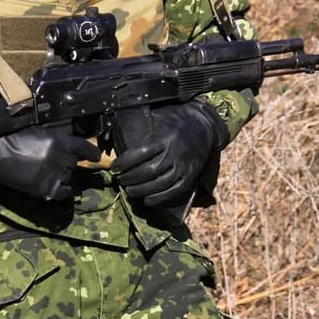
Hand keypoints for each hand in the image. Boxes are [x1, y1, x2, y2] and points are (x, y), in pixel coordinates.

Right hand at [0, 125, 99, 201]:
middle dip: (66, 163)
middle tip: (52, 162)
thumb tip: (68, 146)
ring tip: (45, 171)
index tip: (96, 157)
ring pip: (67, 177)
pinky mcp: (43, 188)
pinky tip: (54, 187)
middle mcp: (59, 157)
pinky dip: (61, 190)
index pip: (83, 148)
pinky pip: (62, 192)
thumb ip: (54, 139)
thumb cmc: (11, 137)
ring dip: (61, 175)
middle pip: (73, 164)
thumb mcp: (37, 131)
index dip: (91, 153)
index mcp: (59, 140)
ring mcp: (52, 174)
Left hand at [112, 101, 227, 209]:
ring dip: (141, 190)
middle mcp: (174, 153)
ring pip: (160, 184)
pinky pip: (174, 191)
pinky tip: (146, 199)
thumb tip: (118, 133)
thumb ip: (143, 128)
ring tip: (129, 190)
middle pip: (149, 171)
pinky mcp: (190, 176)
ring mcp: (183, 166)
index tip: (114, 166)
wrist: (204, 126)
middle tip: (120, 179)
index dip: (124, 162)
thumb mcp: (159, 118)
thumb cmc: (176, 121)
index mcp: (165, 138)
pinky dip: (158, 198)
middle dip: (130, 178)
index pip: (140, 153)